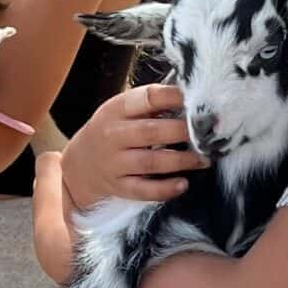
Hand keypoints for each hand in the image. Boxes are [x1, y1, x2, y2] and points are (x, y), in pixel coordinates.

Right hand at [59, 80, 202, 209]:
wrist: (78, 165)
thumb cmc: (112, 131)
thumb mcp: (121, 110)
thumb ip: (150, 104)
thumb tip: (192, 98)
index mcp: (116, 109)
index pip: (147, 98)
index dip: (174, 97)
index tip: (199, 100)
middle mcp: (113, 135)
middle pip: (153, 131)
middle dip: (184, 132)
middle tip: (209, 134)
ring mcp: (114, 163)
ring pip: (151, 162)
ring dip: (182, 160)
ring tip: (204, 159)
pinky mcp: (118, 187)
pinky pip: (143, 190)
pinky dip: (164, 189)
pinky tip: (182, 184)